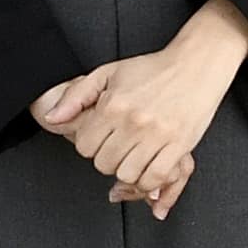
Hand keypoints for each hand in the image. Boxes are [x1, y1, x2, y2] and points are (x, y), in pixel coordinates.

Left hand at [33, 1, 247, 215]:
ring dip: (128, 171)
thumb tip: (52, 118)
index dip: (90, 145)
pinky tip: (148, 168)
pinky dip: (149, 181)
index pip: (85, 146)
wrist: (196, 65)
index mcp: (113, 104)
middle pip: (104, 164)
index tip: (102, 138)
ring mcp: (158, 135)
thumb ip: (76, 96)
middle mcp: (134, 121)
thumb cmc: (152, 69)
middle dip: (108, 159)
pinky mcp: (180, 145)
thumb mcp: (107, 73)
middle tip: (119, 147)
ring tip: (133, 156)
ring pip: (128, 175)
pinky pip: (156, 178)